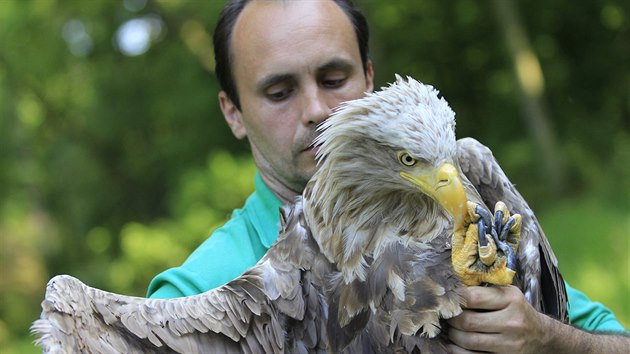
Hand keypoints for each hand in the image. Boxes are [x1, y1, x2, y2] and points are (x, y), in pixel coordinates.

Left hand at [446, 285, 629, 352]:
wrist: (542, 336)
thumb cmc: (516, 310)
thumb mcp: (506, 293)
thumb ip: (483, 289)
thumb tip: (450, 286)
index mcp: (510, 299)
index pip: (472, 297)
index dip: (454, 298)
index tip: (446, 299)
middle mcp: (512, 321)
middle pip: (467, 321)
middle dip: (451, 319)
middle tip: (445, 316)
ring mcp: (510, 343)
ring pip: (468, 341)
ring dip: (452, 335)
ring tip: (449, 329)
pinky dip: (458, 351)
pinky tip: (453, 344)